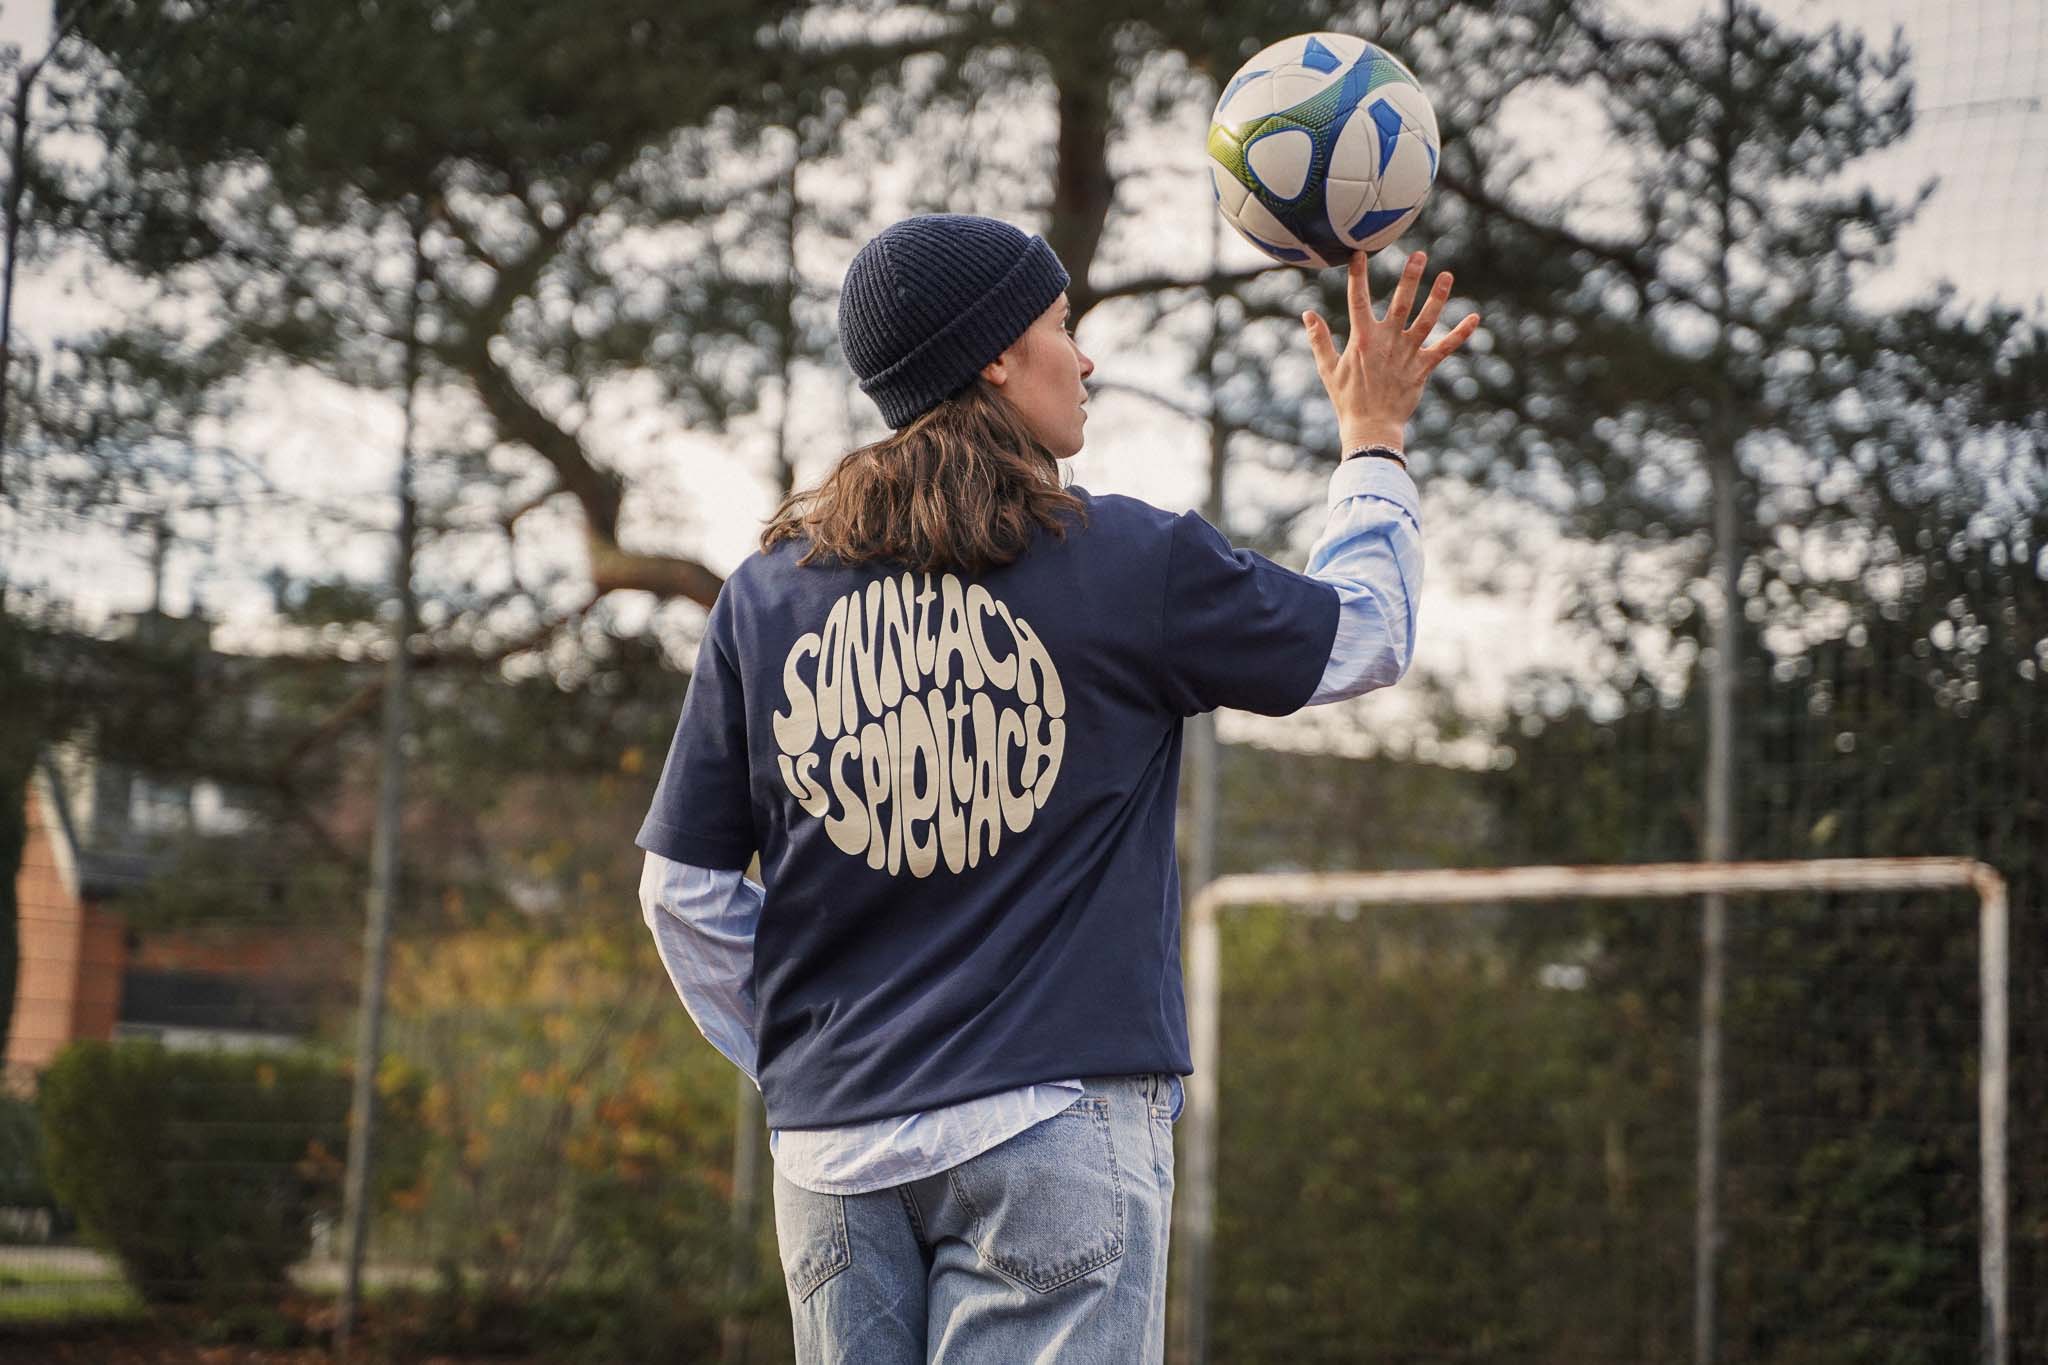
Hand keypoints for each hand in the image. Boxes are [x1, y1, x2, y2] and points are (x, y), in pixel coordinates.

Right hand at [1302, 249, 1479, 454]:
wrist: (1371, 427)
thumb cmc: (1347, 399)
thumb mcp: (1328, 369)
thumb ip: (1319, 340)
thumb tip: (1307, 315)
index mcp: (1363, 339)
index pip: (1358, 300)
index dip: (1358, 276)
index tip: (1359, 254)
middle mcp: (1388, 342)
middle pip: (1401, 303)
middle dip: (1410, 277)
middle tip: (1418, 255)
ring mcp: (1408, 354)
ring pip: (1426, 320)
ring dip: (1438, 297)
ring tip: (1446, 275)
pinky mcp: (1423, 368)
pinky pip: (1445, 348)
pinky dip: (1461, 333)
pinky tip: (1475, 318)